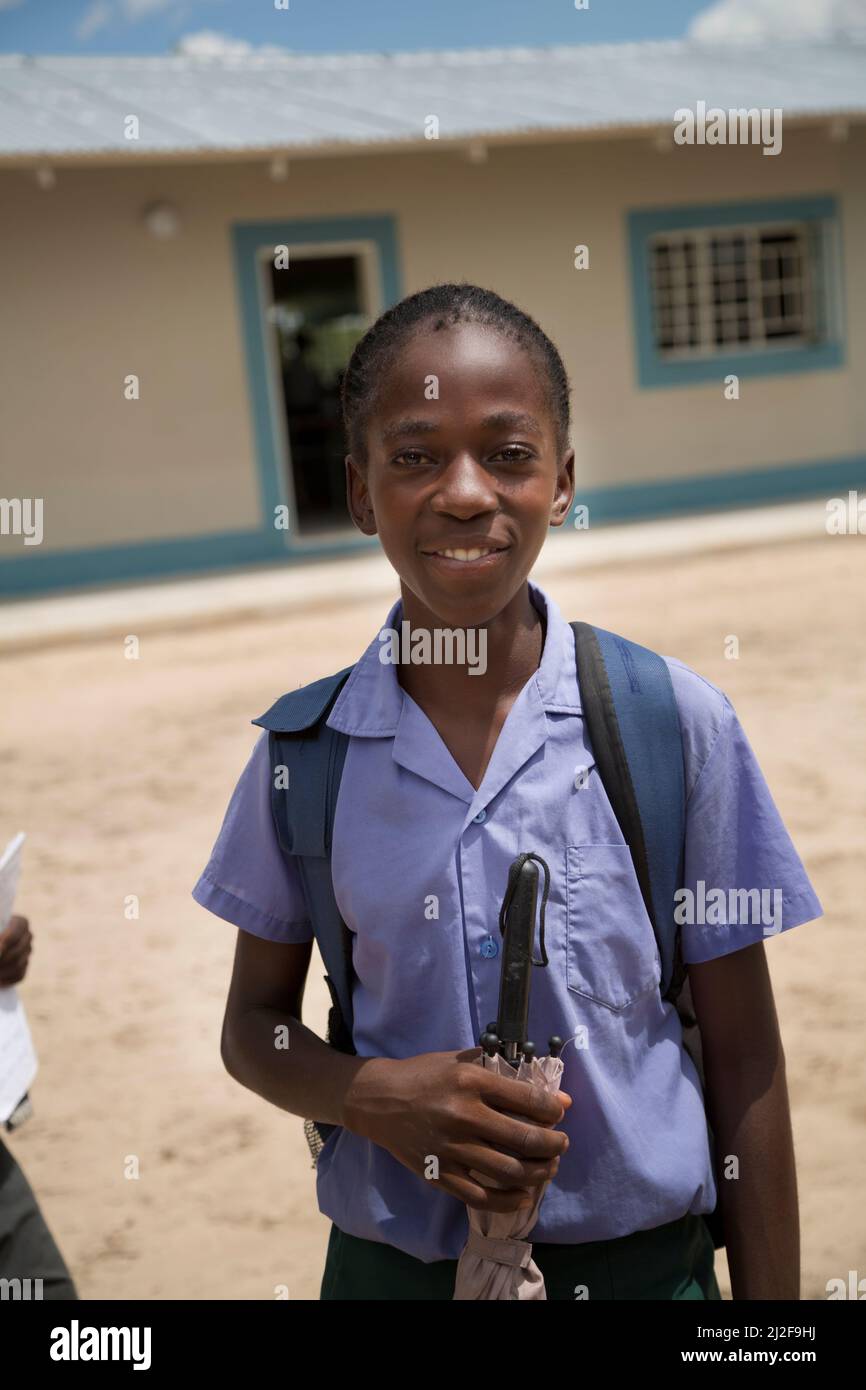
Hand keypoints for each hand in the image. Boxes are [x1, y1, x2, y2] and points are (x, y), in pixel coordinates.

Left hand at [0, 914, 32, 986]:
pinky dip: (7, 980)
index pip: (15, 933)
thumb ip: (0, 941)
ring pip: (18, 965)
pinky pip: (19, 975)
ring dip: (2, 971)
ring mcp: (28, 952)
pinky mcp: (24, 966)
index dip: (5, 943)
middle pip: (17, 951)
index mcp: (20, 923)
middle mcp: (27, 936)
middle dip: (2, 960)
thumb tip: (1, 951)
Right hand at [343, 1047, 571, 1212]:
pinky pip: (481, 1196)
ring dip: (539, 1172)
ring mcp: (450, 1148)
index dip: (553, 1110)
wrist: (378, 1100)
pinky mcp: (439, 1174)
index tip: (560, 1112)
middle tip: (562, 1143)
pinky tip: (524, 1195)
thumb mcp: (460, 1060)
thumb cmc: (424, 1075)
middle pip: (525, 1139)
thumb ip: (501, 1071)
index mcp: (471, 1081)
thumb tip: (550, 1094)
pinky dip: (509, 1200)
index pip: (528, 1099)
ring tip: (549, 1167)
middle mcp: (463, 1115)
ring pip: (509, 1171)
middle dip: (554, 1144)